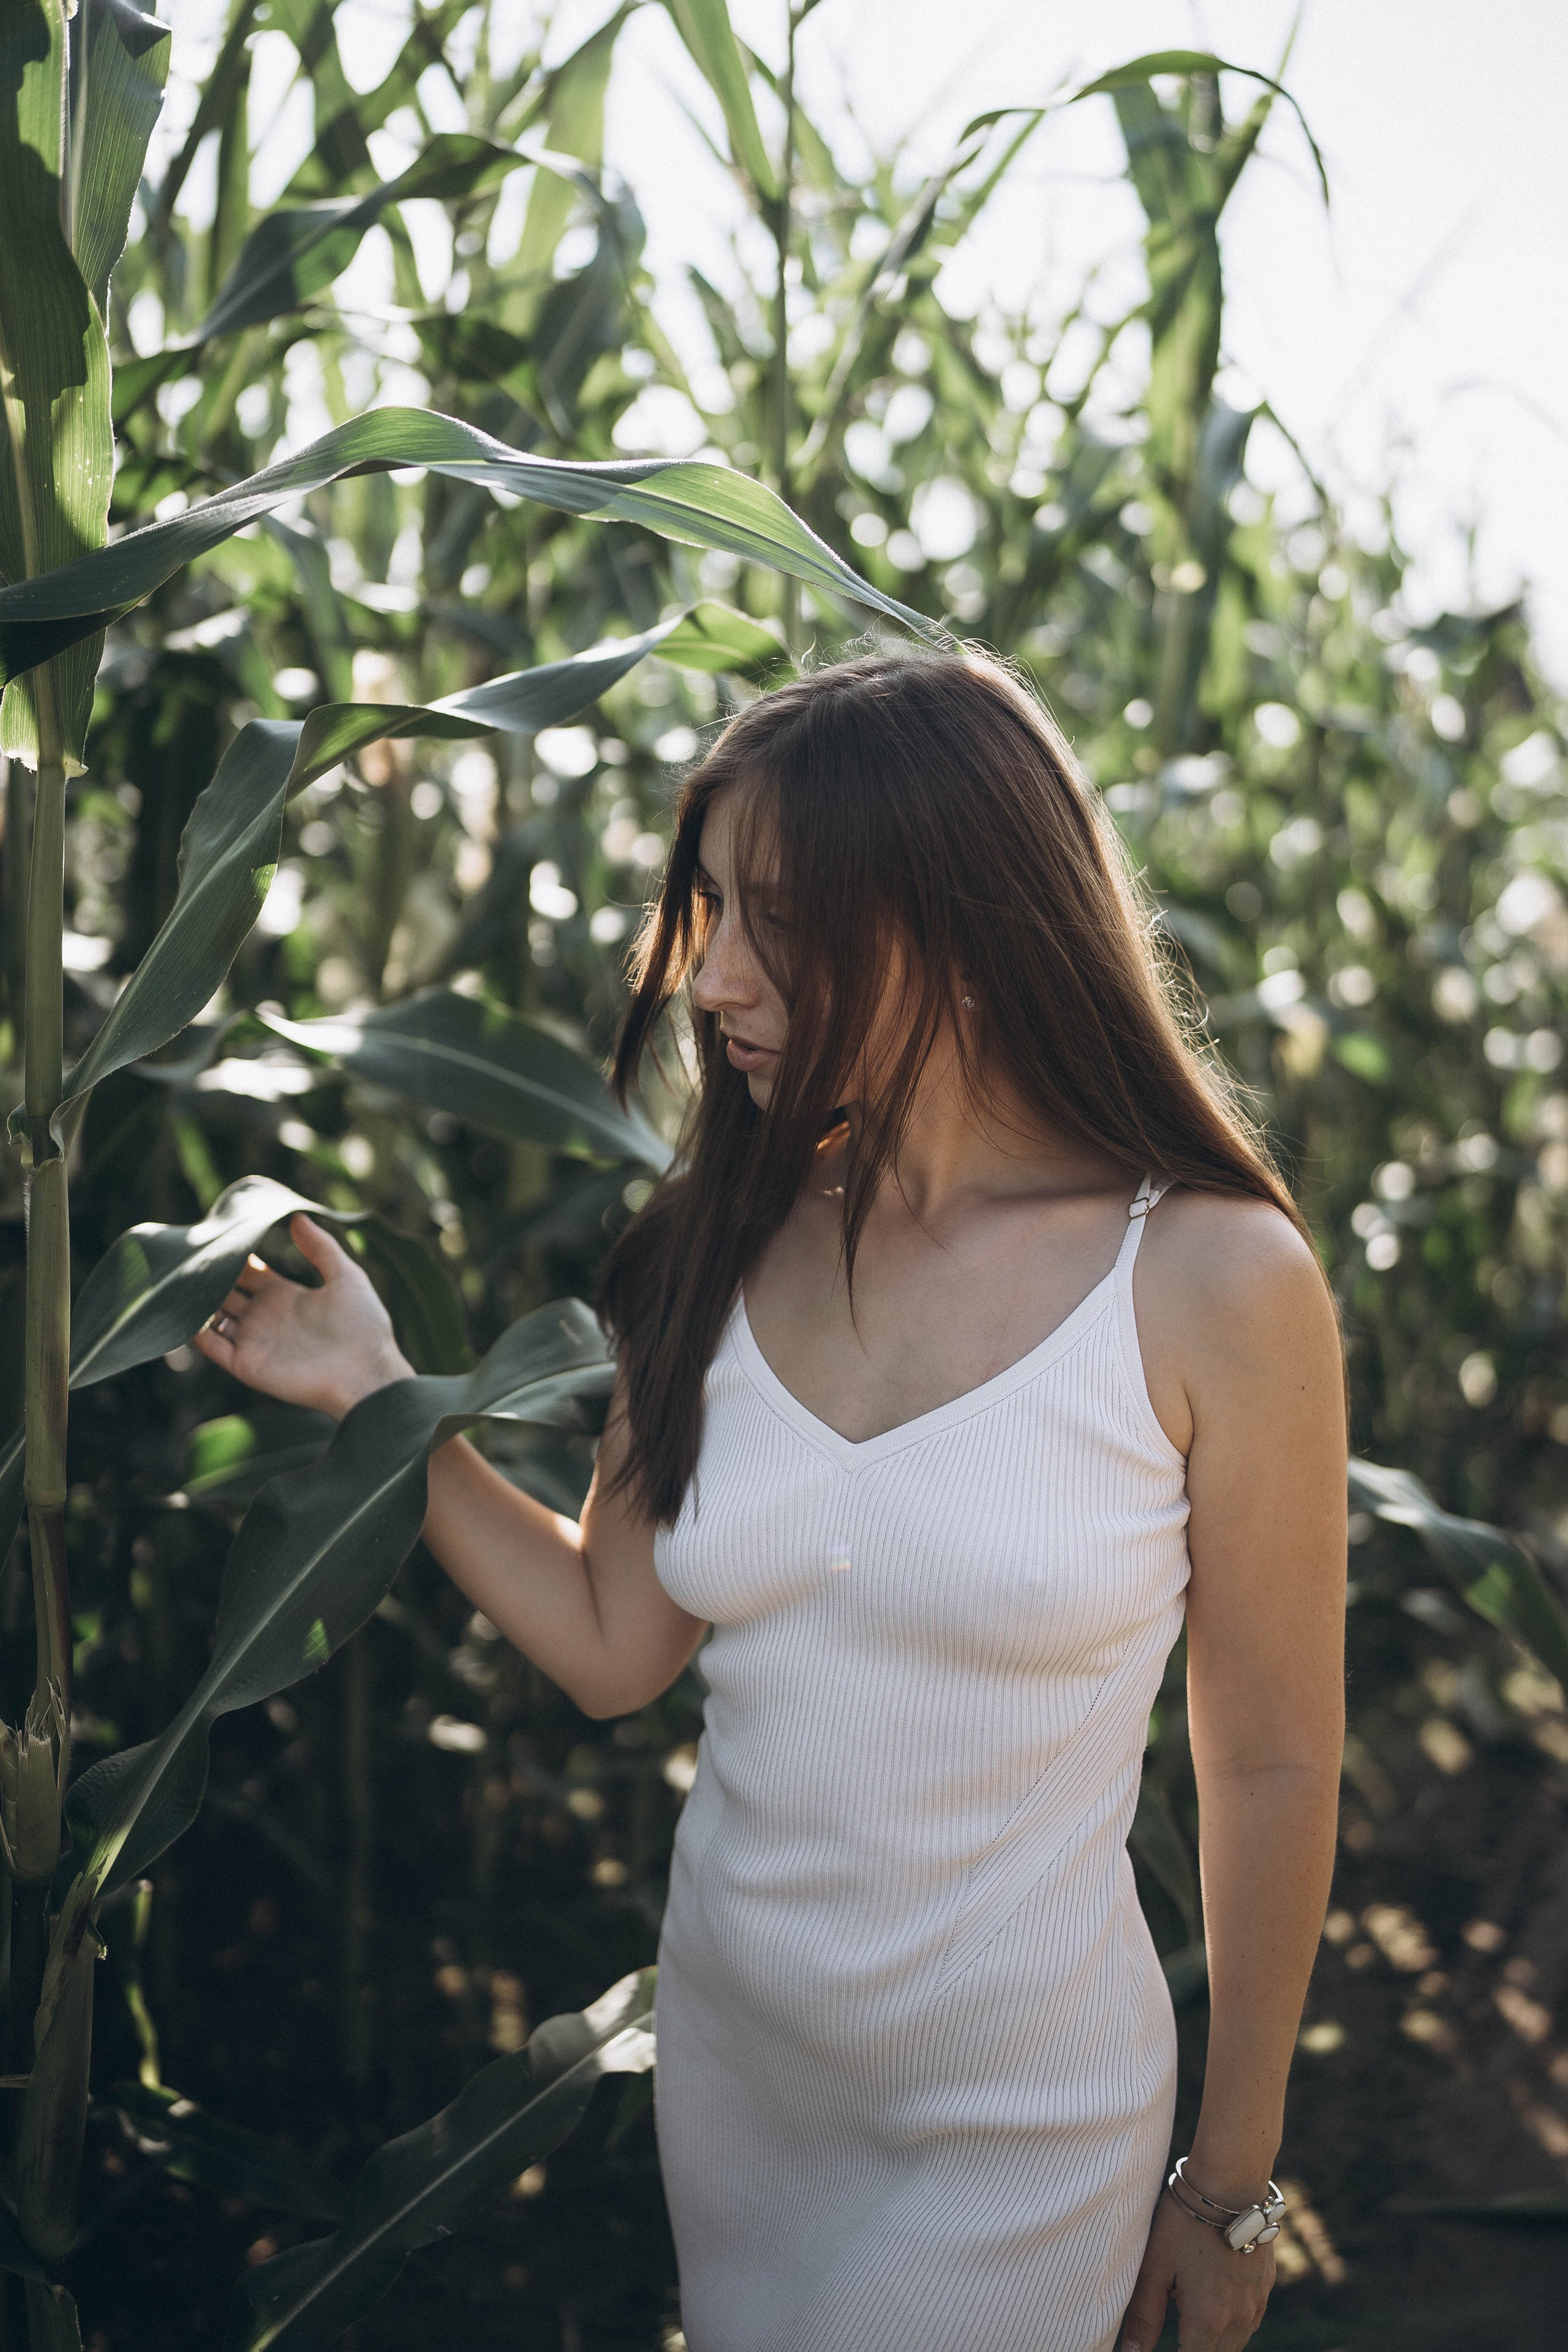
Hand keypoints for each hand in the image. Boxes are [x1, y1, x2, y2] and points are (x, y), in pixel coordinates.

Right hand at [192, 1216, 413, 1419]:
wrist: (367, 1374)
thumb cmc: (364, 1326)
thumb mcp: (346, 1277)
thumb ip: (321, 1247)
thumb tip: (296, 1215)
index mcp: (285, 1295)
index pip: (249, 1272)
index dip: (234, 1257)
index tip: (216, 1236)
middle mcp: (265, 1316)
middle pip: (226, 1292)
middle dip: (209, 1276)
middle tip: (187, 1254)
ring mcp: (254, 1341)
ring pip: (213, 1317)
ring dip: (197, 1301)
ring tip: (177, 1278)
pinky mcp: (247, 1364)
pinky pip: (212, 1346)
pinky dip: (195, 1332)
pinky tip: (183, 1312)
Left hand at [1119, 2188, 1273, 2351]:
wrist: (1229, 2184)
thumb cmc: (1184, 2223)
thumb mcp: (1155, 2266)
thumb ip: (1144, 2316)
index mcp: (1208, 2321)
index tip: (1169, 2340)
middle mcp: (1238, 2320)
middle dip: (1195, 2347)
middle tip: (1177, 2325)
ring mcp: (1257, 2303)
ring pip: (1236, 2341)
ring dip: (1215, 2337)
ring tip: (1191, 2310)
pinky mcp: (1266, 2285)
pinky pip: (1250, 2318)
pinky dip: (1233, 2319)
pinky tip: (1215, 2296)